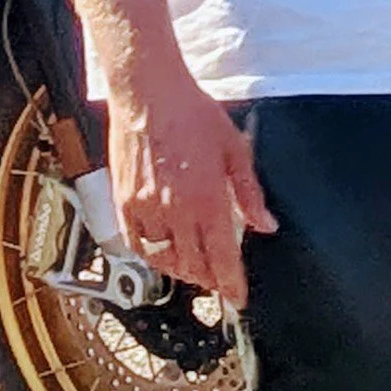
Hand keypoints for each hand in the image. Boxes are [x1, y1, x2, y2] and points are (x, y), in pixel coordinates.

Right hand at [106, 65, 275, 312]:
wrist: (149, 92)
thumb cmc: (192, 113)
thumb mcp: (235, 149)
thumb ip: (250, 192)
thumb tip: (266, 224)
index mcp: (208, 199)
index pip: (223, 258)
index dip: (232, 284)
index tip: (238, 298)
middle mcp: (176, 210)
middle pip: (194, 265)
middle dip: (210, 279)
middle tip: (219, 279)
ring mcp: (146, 208)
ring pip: (164, 259)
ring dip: (182, 269)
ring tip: (193, 265)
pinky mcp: (124, 202)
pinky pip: (136, 244)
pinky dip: (151, 254)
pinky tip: (162, 250)